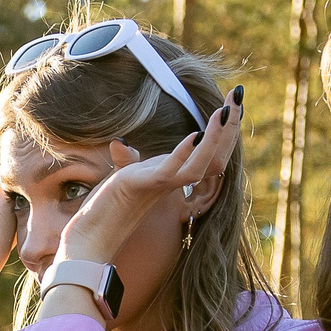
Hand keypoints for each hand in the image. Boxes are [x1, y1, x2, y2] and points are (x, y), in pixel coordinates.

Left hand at [56, 103, 241, 264]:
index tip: (234, 103)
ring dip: (216, 137)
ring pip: (202, 165)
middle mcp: (175, 183)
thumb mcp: (123, 175)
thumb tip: (122, 142)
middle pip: (216, 157)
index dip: (225, 131)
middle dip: (230, 126)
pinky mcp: (144, 186)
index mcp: (176, 177)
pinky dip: (185, 154)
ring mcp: (162, 185)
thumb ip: (128, 159)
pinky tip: (194, 135)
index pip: (212, 154)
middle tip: (239, 95)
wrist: (91, 235)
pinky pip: (172, 172)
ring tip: (226, 110)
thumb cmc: (108, 206)